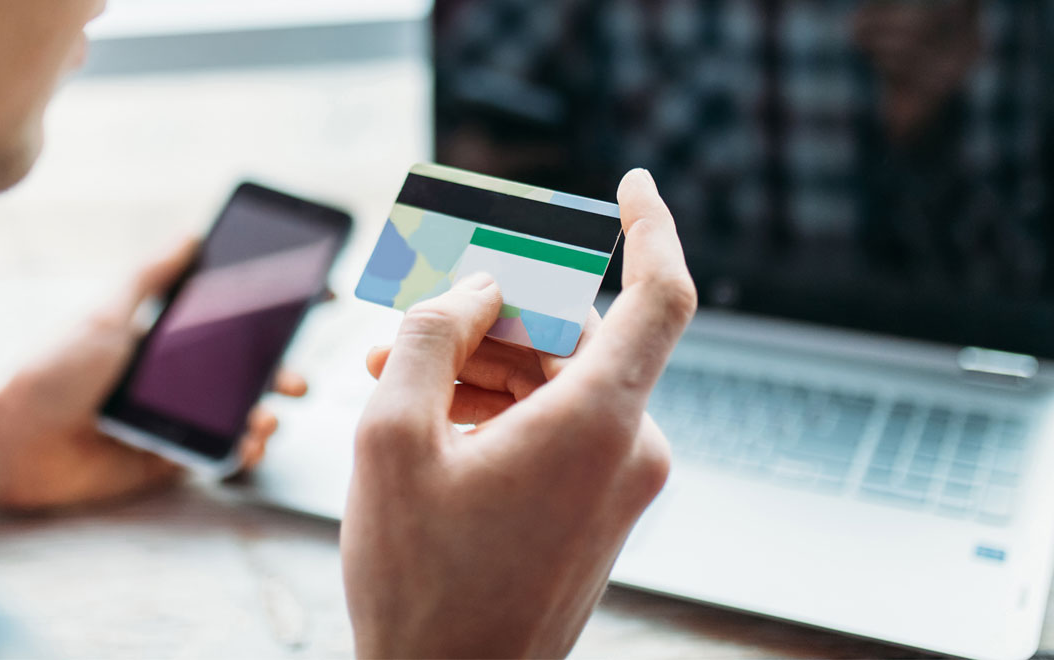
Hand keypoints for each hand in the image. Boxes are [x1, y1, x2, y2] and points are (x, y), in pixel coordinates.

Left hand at [0, 239, 306, 517]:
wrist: (11, 439)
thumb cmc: (53, 370)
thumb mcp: (105, 312)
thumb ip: (150, 276)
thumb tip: (193, 234)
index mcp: (161, 341)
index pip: (225, 325)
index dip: (268, 318)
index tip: (310, 304)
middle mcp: (172, 382)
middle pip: (243, 374)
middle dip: (279, 373)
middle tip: (296, 378)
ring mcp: (173, 424)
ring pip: (238, 417)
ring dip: (264, 416)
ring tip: (268, 415)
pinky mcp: (167, 463)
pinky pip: (218, 458)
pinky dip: (243, 452)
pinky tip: (250, 442)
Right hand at [341, 169, 695, 657]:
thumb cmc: (419, 583)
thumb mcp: (392, 441)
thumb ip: (432, 337)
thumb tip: (475, 287)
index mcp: (598, 423)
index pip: (661, 294)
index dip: (653, 227)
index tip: (632, 183)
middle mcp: (629, 449)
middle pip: (577, 336)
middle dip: (491, 314)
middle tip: (409, 316)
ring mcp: (618, 485)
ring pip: (559, 383)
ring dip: (483, 364)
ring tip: (391, 371)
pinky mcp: (597, 512)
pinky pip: (558, 429)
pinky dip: (501, 409)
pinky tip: (429, 416)